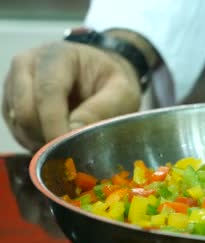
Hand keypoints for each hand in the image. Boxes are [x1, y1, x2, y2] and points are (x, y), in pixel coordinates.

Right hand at [2, 41, 140, 150]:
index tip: (70, 151)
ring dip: (43, 142)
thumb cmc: (111, 83)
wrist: (99, 76)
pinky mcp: (10, 104)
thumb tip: (73, 132)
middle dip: (49, 137)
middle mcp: (26, 65)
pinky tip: (58, 142)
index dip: (56, 125)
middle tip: (74, 153)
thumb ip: (102, 109)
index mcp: (56, 56)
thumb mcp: (122, 92)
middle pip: (26, 111)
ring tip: (71, 144)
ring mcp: (14, 84)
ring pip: (19, 125)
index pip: (47, 92)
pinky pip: (17, 132)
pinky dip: (36, 143)